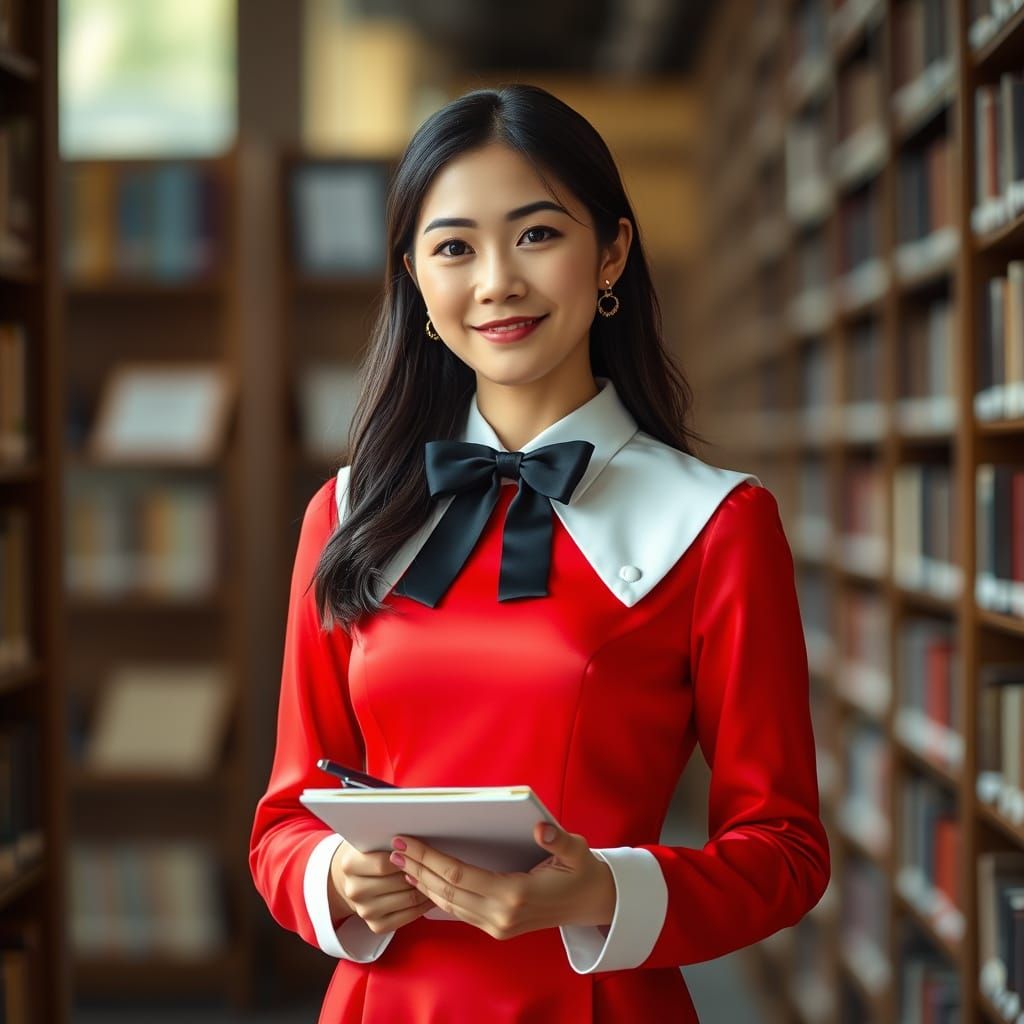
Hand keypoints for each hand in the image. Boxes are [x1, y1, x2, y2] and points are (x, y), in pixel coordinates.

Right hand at [329, 839, 433, 934]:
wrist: (351, 881)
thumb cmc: (368, 855)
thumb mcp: (370, 841)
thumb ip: (388, 839)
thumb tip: (416, 841)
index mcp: (350, 865)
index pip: (384, 863)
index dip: (406, 857)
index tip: (421, 850)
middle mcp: (354, 890)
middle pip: (398, 882)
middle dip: (419, 873)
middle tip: (436, 865)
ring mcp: (365, 911)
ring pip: (407, 899)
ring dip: (425, 889)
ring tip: (438, 878)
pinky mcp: (376, 926)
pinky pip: (408, 917)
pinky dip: (423, 906)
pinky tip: (432, 895)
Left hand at [389, 822, 616, 940]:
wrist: (591, 903)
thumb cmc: (581, 871)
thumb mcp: (577, 851)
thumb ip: (558, 840)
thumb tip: (541, 829)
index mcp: (515, 895)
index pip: (459, 876)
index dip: (431, 859)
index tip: (409, 841)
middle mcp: (501, 916)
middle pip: (447, 891)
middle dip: (417, 869)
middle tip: (394, 848)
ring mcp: (498, 926)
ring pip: (448, 905)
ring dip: (422, 883)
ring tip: (401, 863)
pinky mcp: (497, 928)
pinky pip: (459, 912)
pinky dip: (437, 896)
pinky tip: (424, 882)